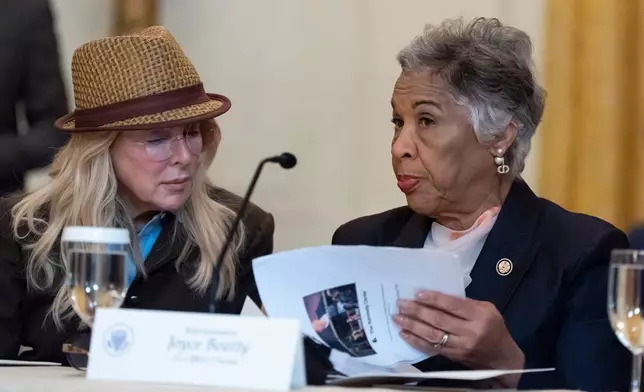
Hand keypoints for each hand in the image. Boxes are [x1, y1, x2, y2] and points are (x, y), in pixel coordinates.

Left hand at [392, 290, 523, 387]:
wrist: (501, 358)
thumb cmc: (493, 328)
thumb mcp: (486, 309)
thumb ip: (464, 303)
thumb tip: (437, 297)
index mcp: (479, 316)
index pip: (453, 306)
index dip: (434, 299)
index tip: (417, 293)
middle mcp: (470, 332)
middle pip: (439, 320)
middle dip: (417, 311)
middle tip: (401, 304)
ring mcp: (460, 346)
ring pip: (432, 335)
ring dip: (412, 326)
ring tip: (398, 318)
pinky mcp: (452, 356)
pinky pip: (431, 348)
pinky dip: (416, 341)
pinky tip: (404, 333)